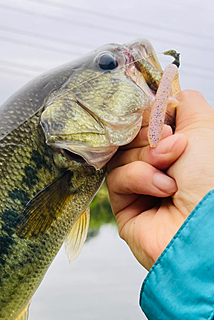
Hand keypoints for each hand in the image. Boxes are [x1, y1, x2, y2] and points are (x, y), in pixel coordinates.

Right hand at [106, 90, 213, 269]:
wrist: (202, 224)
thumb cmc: (211, 181)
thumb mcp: (205, 126)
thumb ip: (185, 103)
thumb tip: (166, 95)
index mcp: (179, 150)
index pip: (148, 123)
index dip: (150, 117)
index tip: (163, 118)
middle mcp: (160, 168)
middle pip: (131, 137)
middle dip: (150, 137)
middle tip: (172, 144)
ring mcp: (142, 188)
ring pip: (121, 156)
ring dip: (146, 158)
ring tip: (168, 168)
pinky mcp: (125, 207)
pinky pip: (116, 179)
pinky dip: (138, 178)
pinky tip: (161, 189)